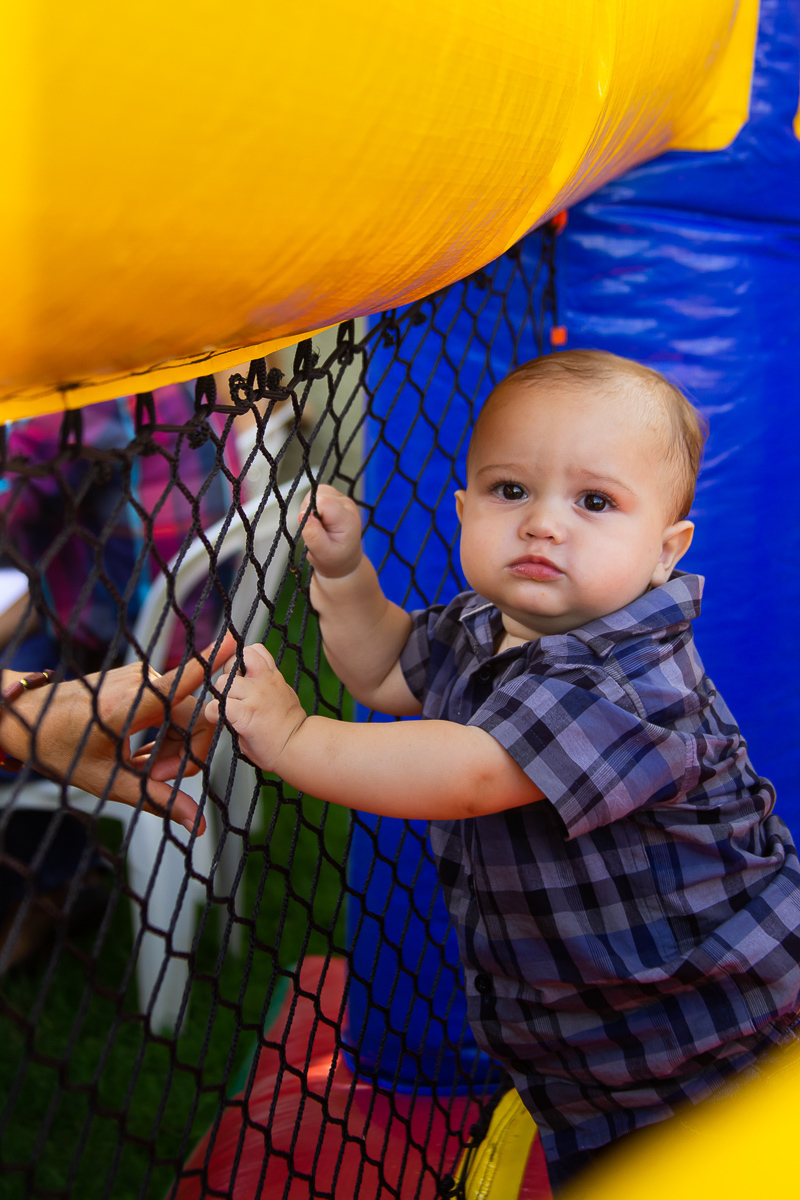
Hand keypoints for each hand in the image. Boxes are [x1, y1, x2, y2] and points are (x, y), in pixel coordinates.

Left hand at [5, 633, 236, 833]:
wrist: (24, 719)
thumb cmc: (58, 748)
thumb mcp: (107, 780)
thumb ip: (157, 800)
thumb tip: (198, 826)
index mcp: (131, 705)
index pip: (182, 680)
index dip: (211, 662)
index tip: (235, 642)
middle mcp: (139, 682)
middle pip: (192, 716)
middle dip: (185, 753)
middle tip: (158, 779)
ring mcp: (139, 677)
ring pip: (181, 714)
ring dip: (173, 747)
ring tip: (143, 770)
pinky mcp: (138, 678)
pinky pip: (168, 707)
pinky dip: (162, 734)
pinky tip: (140, 754)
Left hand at [205, 643, 306, 772]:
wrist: (299, 747)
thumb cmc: (289, 725)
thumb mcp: (284, 693)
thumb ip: (268, 681)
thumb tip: (254, 674)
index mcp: (272, 676)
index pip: (253, 651)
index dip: (242, 661)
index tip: (243, 677)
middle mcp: (263, 682)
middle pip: (232, 663)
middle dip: (228, 678)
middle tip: (234, 697)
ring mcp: (254, 697)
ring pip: (222, 683)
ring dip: (221, 697)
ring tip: (230, 711)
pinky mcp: (245, 715)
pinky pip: (217, 706)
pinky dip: (214, 713)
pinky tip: (222, 721)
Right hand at [299, 485, 362, 578]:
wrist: (344, 560)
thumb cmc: (335, 559)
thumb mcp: (323, 554)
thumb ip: (313, 536)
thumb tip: (303, 514)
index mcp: (347, 518)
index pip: (323, 502)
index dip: (310, 513)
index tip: (313, 529)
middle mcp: (346, 505)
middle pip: (318, 494)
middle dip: (309, 511)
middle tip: (316, 529)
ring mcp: (342, 500)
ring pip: (316, 492)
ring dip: (310, 508)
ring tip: (318, 526)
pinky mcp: (335, 498)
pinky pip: (317, 495)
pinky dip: (312, 507)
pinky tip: (318, 520)